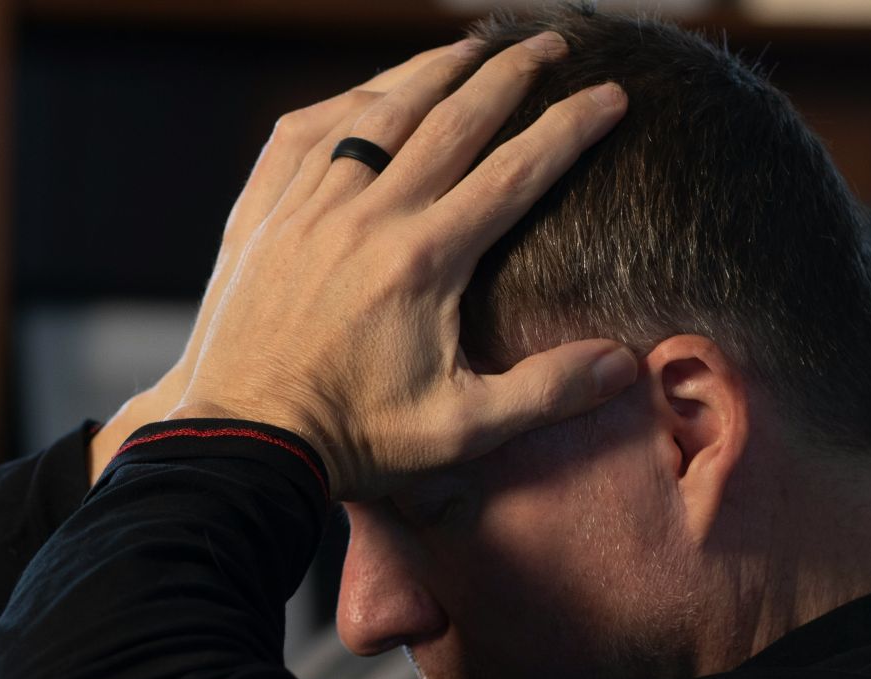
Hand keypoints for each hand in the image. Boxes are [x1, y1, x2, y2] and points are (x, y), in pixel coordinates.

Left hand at [165, 31, 637, 501]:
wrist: (245, 443)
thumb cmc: (354, 441)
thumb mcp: (461, 430)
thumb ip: (546, 392)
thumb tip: (625, 364)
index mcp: (424, 260)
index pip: (517, 171)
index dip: (571, 127)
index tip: (610, 96)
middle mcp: (367, 217)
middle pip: (453, 119)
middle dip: (511, 74)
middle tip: (553, 44)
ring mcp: (309, 209)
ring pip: (377, 112)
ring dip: (430, 71)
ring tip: (471, 48)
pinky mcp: (265, 216)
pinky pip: (306, 134)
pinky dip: (346, 102)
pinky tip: (371, 93)